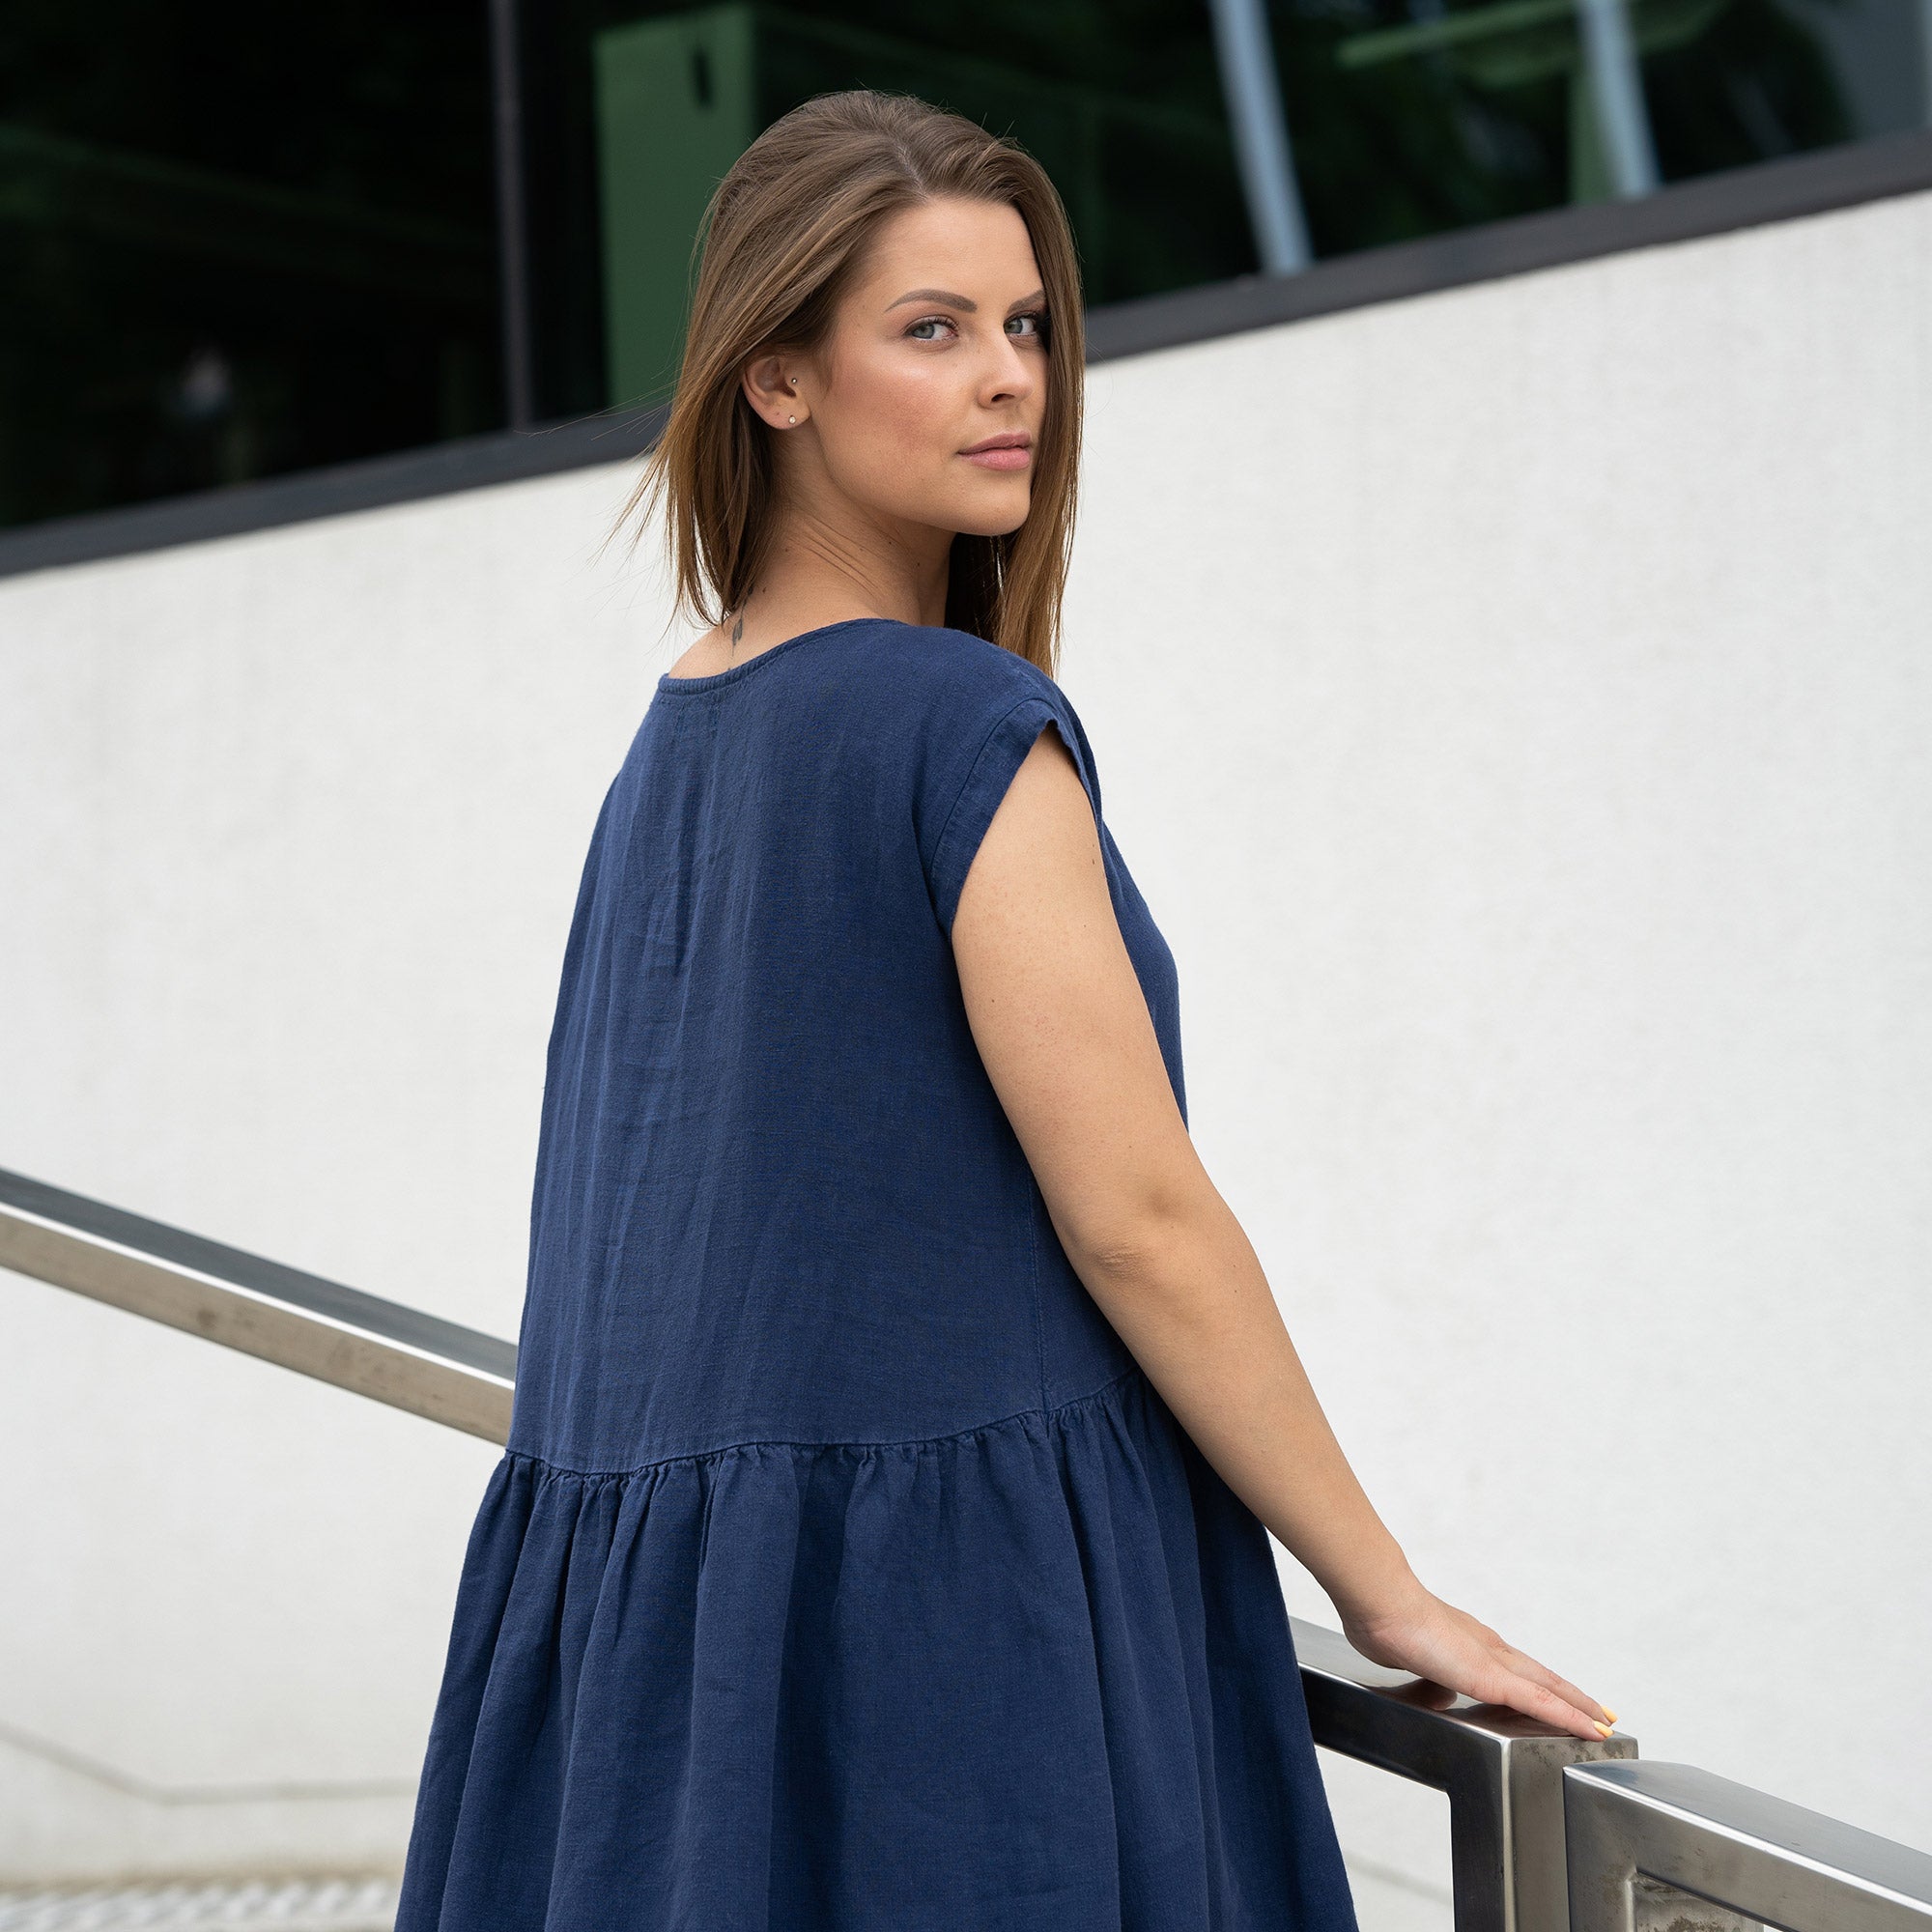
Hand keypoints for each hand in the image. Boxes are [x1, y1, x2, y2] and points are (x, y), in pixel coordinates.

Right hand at [1340, 1581, 1614, 1742]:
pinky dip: (1573, 1717)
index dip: (1537, 1681)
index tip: (1554, 1691)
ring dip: (1579, 1705)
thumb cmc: (1384, 1622)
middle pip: (1541, 1676)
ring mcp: (1496, 1663)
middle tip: (1599, 1708)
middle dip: (1569, 1694)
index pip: (1513, 1666)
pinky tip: (1593, 1729)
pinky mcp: (1496, 1680)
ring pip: (1550, 1688)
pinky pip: (1545, 1704)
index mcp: (1468, 1643)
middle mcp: (1489, 1649)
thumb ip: (1428, 1675)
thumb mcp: (1409, 1658)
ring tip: (1603, 1719)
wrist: (1384, 1605)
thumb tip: (1436, 1691)